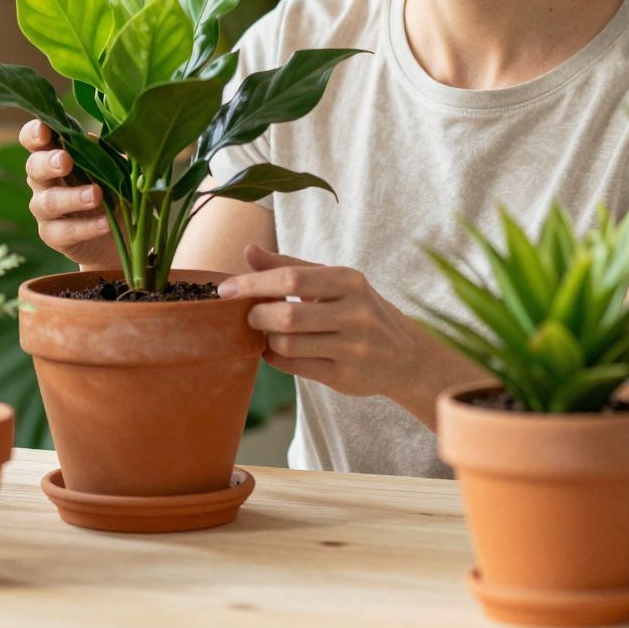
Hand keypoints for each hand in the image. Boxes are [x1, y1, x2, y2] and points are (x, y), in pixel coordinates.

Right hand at [20, 118, 118, 271]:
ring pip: (48, 202)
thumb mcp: (118, 168)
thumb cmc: (116, 189)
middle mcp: (44, 180)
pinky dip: (87, 227)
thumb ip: (108, 153)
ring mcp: (45, 210)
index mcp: (55, 155)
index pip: (34, 140)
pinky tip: (106, 223)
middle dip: (48, 162)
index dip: (34, 133)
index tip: (45, 130)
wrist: (124, 234)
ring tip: (96, 195)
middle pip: (34, 167)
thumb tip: (94, 138)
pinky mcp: (54, 236)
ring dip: (72, 197)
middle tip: (65, 161)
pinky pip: (64, 231)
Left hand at [217, 246, 483, 428]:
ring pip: (289, 345)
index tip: (225, 289)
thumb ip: (288, 265)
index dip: (253, 284)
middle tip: (249, 316)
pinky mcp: (346, 376)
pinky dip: (275, 358)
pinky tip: (274, 351)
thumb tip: (248, 250)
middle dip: (258, 316)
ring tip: (266, 333)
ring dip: (267, 339)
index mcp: (349, 281)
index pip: (292, 278)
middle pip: (288, 316)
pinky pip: (295, 368)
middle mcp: (355, 313)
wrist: (403, 354)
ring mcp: (353, 347)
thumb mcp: (332, 281)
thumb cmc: (357, 309)